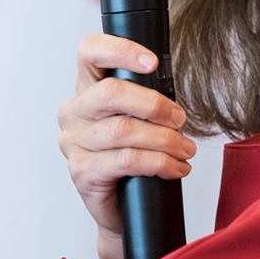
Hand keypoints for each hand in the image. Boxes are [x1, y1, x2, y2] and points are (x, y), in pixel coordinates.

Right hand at [56, 34, 194, 258]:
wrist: (122, 208)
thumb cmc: (133, 156)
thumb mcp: (139, 119)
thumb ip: (146, 98)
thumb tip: (175, 92)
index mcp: (86, 88)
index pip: (89, 52)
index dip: (121, 50)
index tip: (153, 63)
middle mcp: (73, 112)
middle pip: (110, 93)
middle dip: (154, 104)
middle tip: (180, 120)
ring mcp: (73, 143)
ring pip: (123, 130)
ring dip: (164, 139)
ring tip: (186, 149)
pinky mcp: (82, 172)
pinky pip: (125, 160)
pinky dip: (159, 163)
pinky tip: (176, 168)